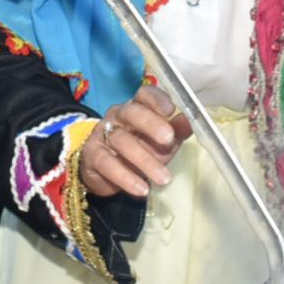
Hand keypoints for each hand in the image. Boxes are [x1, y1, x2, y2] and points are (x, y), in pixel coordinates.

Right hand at [77, 79, 192, 198]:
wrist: (105, 173)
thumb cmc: (139, 151)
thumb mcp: (161, 143)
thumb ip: (176, 132)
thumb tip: (191, 122)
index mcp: (137, 108)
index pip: (144, 95)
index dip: (157, 100)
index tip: (171, 110)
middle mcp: (118, 116)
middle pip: (132, 113)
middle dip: (151, 124)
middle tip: (168, 139)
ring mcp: (102, 134)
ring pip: (122, 141)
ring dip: (145, 160)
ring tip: (163, 178)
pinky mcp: (92, 155)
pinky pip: (107, 164)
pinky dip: (125, 177)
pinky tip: (141, 188)